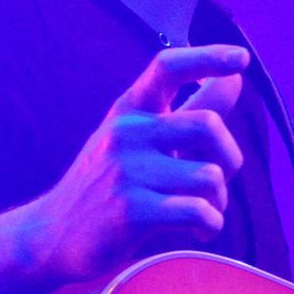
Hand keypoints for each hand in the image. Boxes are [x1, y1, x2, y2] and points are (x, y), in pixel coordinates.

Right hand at [19, 45, 248, 284]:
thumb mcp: (140, 139)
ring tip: (202, 211)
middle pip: (209, 125)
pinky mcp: (130, 211)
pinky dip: (211, 225)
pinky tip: (199, 230)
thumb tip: (235, 78)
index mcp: (130, 110)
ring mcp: (125, 171)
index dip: (207, 58)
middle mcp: (126, 132)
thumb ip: (190, 111)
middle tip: (219, 180)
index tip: (241, 59)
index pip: (168, 67)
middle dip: (230, 157)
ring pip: (210, 176)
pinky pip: (198, 211)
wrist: (52, 235)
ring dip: (218, 200)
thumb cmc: (110, 183)